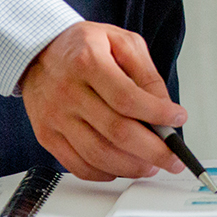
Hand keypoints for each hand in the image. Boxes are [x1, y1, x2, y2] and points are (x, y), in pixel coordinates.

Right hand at [21, 22, 186, 180]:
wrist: (39, 53)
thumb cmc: (82, 47)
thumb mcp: (121, 42)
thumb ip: (146, 74)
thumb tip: (165, 108)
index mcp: (87, 62)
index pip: (128, 98)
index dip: (157, 114)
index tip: (177, 119)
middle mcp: (68, 91)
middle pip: (117, 132)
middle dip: (153, 151)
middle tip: (172, 157)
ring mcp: (55, 117)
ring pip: (99, 155)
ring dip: (132, 167)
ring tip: (151, 165)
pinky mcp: (47, 136)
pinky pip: (79, 165)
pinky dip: (106, 173)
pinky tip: (122, 166)